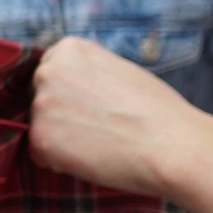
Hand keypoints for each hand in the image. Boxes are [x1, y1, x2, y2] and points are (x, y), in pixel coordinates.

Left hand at [29, 36, 194, 200]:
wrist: (173, 145)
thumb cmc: (157, 112)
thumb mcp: (119, 71)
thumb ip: (87, 74)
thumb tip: (71, 88)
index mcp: (68, 49)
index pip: (50, 73)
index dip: (71, 96)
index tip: (92, 107)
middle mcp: (47, 71)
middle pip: (40, 99)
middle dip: (61, 117)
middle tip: (99, 128)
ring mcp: (40, 104)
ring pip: (40, 128)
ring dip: (62, 141)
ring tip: (100, 143)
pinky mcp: (39, 139)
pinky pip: (40, 155)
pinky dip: (61, 163)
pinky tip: (92, 158)